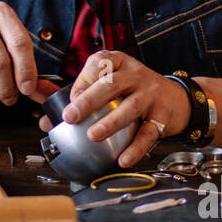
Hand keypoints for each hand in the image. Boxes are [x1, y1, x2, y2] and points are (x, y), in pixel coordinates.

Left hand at [39, 50, 189, 167]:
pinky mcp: (163, 116)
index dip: (82, 81)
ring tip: (93, 136)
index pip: (98, 64)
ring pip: (130, 107)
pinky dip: (135, 148)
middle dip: (89, 100)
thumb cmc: (133, 91)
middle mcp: (135, 74)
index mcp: (119, 62)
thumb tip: (44, 122)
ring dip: (110, 122)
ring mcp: (151, 94)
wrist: (176, 98)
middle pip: (111, 84)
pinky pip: (148, 133)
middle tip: (70, 117)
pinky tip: (122, 159)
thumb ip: (78, 98)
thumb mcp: (111, 84)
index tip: (70, 100)